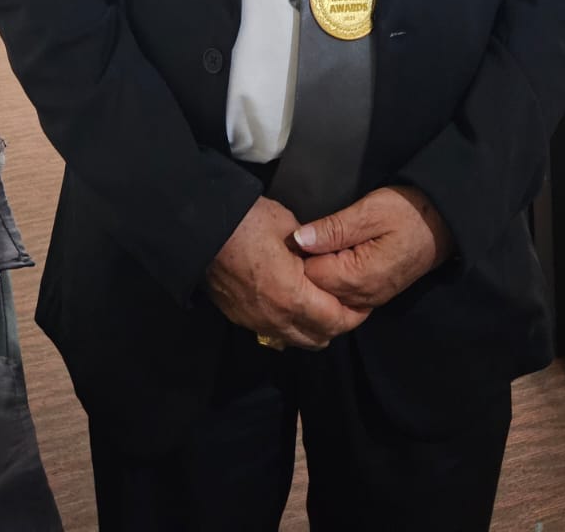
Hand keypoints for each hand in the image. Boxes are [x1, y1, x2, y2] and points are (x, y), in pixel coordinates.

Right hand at [206, 195, 370, 350]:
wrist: (200, 230)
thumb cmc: (247, 223)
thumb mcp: (289, 226)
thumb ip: (312, 248)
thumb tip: (322, 256)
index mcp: (293, 296)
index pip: (335, 320)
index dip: (354, 314)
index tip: (364, 303)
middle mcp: (276, 318)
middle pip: (319, 337)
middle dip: (337, 324)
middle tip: (347, 305)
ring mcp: (256, 322)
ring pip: (296, 340)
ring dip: (314, 328)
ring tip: (321, 306)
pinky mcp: (240, 319)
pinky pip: (275, 332)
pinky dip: (290, 326)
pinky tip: (292, 306)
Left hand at [295, 185, 453, 311]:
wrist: (442, 224)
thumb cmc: (407, 212)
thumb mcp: (369, 211)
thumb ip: (334, 228)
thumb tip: (299, 239)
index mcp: (359, 276)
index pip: (311, 277)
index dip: (298, 256)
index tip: (294, 236)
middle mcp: (363, 296)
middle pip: (317, 292)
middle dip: (305, 269)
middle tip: (302, 240)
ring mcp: (369, 299)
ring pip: (328, 297)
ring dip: (318, 275)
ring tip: (316, 248)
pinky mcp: (373, 295)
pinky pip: (342, 297)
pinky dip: (331, 282)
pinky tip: (329, 260)